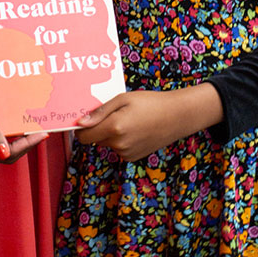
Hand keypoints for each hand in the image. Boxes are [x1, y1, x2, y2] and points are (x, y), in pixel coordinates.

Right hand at [0, 69, 46, 163]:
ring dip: (15, 140)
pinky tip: (13, 123)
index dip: (27, 145)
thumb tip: (4, 153)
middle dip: (24, 144)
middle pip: (4, 155)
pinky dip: (5, 134)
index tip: (42, 134)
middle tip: (39, 131)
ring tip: (30, 127)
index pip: (7, 154)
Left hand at [76, 84, 222, 161]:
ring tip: (129, 119)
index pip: (84, 136)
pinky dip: (121, 140)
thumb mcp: (123, 99)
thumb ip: (100, 112)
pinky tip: (135, 129)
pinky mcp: (133, 157)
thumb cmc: (150, 102)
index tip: (85, 117)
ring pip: (107, 143)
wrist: (177, 116)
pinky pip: (118, 148)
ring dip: (111, 133)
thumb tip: (80, 123)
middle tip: (115, 112)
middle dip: (99, 127)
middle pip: (95, 139)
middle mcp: (119, 144)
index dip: (82, 128)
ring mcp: (127, 153)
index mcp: (114, 127)